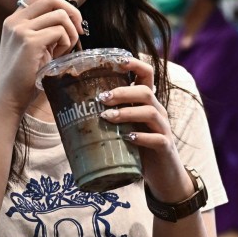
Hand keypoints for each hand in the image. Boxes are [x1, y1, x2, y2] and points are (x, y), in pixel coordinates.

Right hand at [0, 0, 86, 116]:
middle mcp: (15, 21)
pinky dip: (67, 43)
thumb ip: (45, 30)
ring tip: (64, 50)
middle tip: (80, 29)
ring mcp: (21, 30)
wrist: (8, 98)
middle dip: (73, 11)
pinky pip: (60, 32)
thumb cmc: (24, 77)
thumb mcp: (33, 47)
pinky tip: (58, 56)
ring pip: (60, 15)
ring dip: (70, 32)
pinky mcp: (30, 42)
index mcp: (14, 20)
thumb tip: (72, 17)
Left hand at [96, 56, 192, 203]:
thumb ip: (110, 118)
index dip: (134, 64)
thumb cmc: (139, 149)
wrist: (165, 176)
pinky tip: (128, 138)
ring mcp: (163, 129)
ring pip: (150, 112)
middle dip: (122, 91)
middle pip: (145, 92)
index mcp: (148, 103)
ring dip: (127, 112)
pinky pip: (157, 138)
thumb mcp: (125, 129)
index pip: (147, 75)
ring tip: (108, 117)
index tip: (117, 60)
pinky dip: (141, 137)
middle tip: (101, 98)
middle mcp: (157, 112)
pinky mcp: (165, 147)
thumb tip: (72, 111)